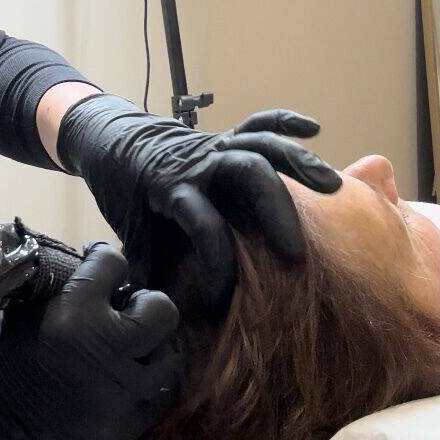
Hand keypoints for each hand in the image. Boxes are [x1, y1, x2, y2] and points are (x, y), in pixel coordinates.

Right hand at [0, 242, 182, 439]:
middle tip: (125, 309)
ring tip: (130, 350)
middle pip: (161, 310)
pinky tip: (125, 382)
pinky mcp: (126, 428)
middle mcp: (110, 347)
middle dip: (146, 304)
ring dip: (151, 349)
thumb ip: (54, 289)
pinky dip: (145, 387)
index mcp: (77, 312)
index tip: (99, 264)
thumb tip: (78, 270)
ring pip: (168, 359)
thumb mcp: (14, 310)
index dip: (106, 259)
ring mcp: (123, 392)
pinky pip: (156, 400)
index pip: (115, 264)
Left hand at [57, 98, 340, 316]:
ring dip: (299, 162)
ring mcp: (214, 146)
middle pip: (247, 173)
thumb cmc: (122, 196)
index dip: (215, 266)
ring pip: (262, 145)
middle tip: (295, 254)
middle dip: (276, 211)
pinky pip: (257, 123)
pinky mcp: (223, 137)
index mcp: (170, 188)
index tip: (218, 302)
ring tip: (333, 187)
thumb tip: (156, 318)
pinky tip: (315, 129)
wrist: (106, 141)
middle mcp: (199, 163)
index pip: (203, 223)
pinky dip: (285, 121)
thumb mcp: (128, 235)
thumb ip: (145, 270)